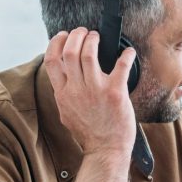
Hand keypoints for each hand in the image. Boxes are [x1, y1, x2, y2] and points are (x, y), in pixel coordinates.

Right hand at [44, 28, 136, 156]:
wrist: (106, 149)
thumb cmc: (90, 132)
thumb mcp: (67, 112)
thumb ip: (64, 94)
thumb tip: (63, 78)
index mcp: (63, 93)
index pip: (52, 60)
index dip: (57, 43)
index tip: (64, 35)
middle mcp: (76, 89)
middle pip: (70, 51)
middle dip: (77, 35)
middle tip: (84, 31)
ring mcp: (96, 90)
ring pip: (89, 53)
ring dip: (94, 40)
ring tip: (98, 37)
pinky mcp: (115, 92)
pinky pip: (121, 65)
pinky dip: (126, 55)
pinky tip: (129, 52)